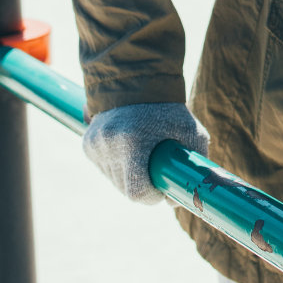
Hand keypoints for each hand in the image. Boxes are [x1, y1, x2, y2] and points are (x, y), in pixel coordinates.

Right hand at [83, 101, 209, 204]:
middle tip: (156, 171)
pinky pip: (105, 169)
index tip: (161, 189)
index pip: (136, 192)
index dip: (151, 197)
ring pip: (114, 181)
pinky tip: (129, 150)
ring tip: (143, 155)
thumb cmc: (168, 108)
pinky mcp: (87, 144)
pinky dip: (118, 166)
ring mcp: (94, 144)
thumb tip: (177, 202)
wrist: (137, 80)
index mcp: (133, 142)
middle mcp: (109, 144)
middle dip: (142, 186)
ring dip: (129, 176)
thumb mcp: (191, 131)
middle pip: (125, 189)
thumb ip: (195, 163)